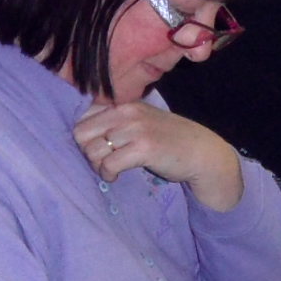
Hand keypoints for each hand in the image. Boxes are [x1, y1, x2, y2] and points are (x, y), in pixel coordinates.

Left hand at [74, 101, 243, 209]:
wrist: (200, 152)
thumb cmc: (167, 139)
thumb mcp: (140, 121)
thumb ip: (114, 122)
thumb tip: (80, 135)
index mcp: (123, 103)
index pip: (83, 116)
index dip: (86, 137)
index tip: (99, 148)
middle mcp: (127, 111)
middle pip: (81, 134)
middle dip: (87, 151)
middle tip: (102, 161)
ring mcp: (136, 128)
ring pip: (93, 150)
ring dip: (98, 165)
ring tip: (111, 169)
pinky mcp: (144, 148)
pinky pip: (108, 164)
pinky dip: (108, 174)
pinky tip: (117, 176)